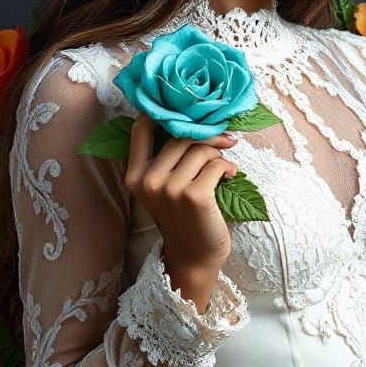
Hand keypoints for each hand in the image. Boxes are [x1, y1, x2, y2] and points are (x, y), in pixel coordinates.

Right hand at [124, 110, 239, 286]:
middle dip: (207, 134)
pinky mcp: (194, 196)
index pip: (142, 129)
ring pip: (200, 149)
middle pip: (180, 136)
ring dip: (219, 154)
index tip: (185, 108)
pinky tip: (231, 176)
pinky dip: (228, 167)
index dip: (162, 112)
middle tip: (226, 140)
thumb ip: (167, 159)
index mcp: (135, 175)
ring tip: (225, 167)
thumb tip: (193, 118)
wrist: (194, 257)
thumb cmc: (183, 218)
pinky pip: (216, 164)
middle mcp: (148, 180)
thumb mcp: (163, 188)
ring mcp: (170, 188)